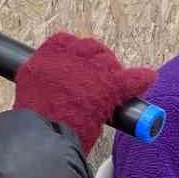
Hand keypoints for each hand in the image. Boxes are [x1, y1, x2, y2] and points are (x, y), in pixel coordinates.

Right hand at [13, 33, 155, 154]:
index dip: (75, 55)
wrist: (43, 135)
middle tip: (96, 82)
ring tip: (112, 88)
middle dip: (95, 62)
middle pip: (91, 48)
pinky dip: (141, 79)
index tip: (77, 65)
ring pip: (109, 61)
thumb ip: (45, 80)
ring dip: (113, 71)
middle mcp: (70, 56)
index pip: (66, 42)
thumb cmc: (36, 118)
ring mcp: (92, 68)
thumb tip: (54, 85)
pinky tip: (147, 78)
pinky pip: (132, 78)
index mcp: (48, 54)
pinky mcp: (110, 85)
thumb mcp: (32, 88)